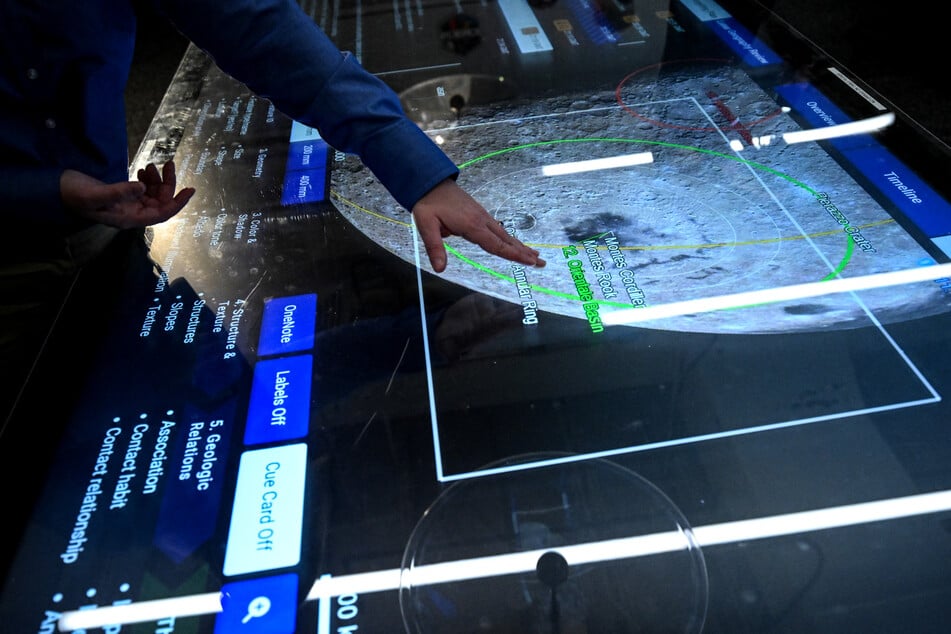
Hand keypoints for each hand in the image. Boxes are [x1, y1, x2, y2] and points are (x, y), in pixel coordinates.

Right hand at [60, 161, 194, 227]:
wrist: (58, 189)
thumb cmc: (75, 194)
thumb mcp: (96, 195)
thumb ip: (120, 192)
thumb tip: (143, 188)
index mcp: (130, 218)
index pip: (162, 213)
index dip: (178, 203)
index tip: (191, 190)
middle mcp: (132, 213)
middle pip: (160, 201)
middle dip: (168, 184)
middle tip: (169, 163)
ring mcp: (128, 204)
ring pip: (153, 194)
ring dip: (158, 180)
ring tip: (152, 166)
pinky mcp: (123, 194)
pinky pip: (144, 189)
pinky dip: (148, 179)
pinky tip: (145, 169)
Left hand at [411, 178, 545, 272]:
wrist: (430, 181)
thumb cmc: (428, 204)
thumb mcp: (425, 225)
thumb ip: (434, 247)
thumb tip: (440, 269)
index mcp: (471, 225)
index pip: (496, 245)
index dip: (513, 255)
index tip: (529, 262)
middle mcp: (481, 220)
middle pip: (506, 240)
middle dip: (524, 252)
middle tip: (541, 263)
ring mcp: (482, 216)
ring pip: (505, 234)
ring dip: (520, 246)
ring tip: (536, 256)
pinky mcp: (480, 214)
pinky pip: (499, 230)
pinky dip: (511, 239)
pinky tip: (515, 244)